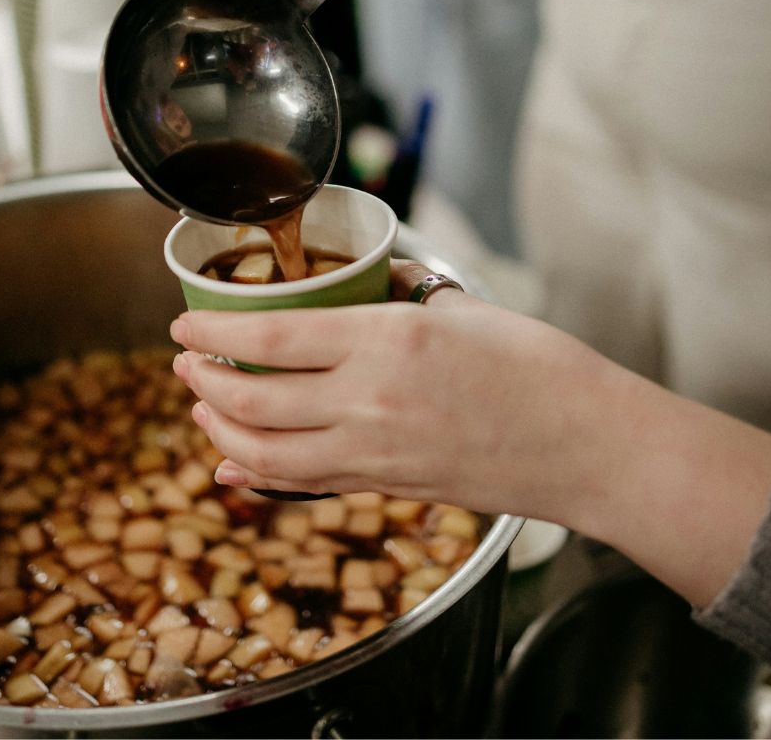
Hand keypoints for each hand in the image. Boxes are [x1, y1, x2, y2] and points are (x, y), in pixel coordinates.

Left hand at [170, 260, 770, 606]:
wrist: (587, 446)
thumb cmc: (541, 370)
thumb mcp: (466, 309)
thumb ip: (406, 295)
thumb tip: (375, 283)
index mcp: (386, 341)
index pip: (270, 335)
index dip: (212, 332)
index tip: (183, 325)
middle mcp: (367, 401)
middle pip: (250, 400)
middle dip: (202, 381)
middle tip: (185, 363)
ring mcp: (373, 453)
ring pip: (263, 454)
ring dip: (219, 431)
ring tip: (205, 408)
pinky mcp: (386, 487)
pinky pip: (302, 484)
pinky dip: (256, 475)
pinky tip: (235, 466)